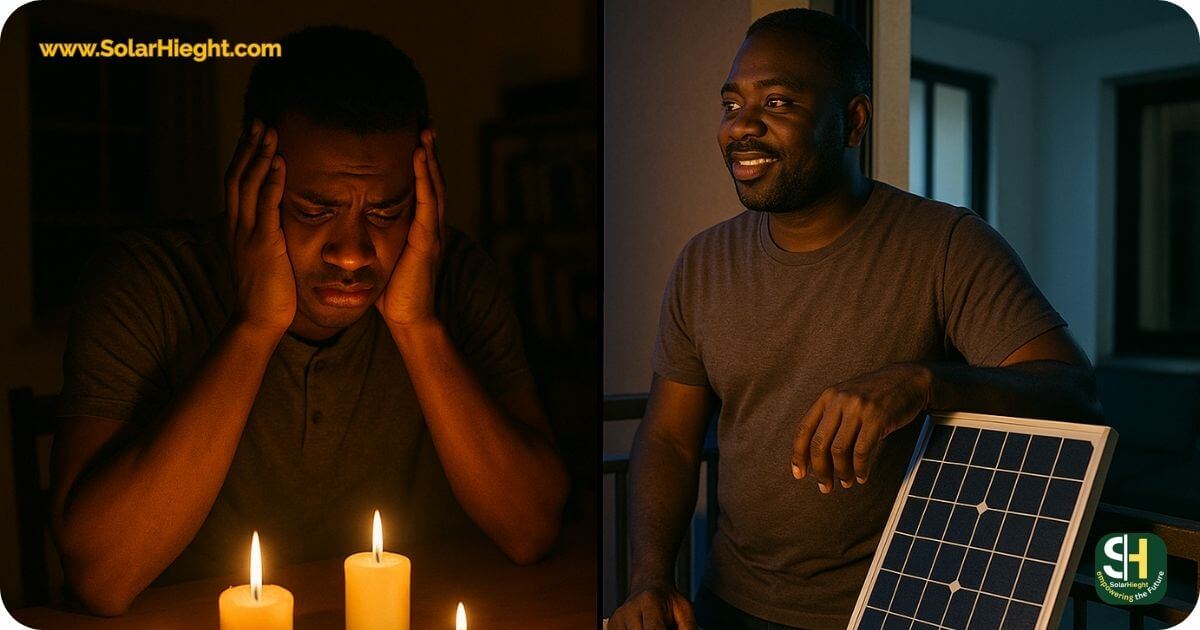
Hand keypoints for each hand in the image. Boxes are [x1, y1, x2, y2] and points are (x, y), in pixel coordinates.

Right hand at [224, 120, 295, 336]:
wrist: (258, 321)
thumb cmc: (267, 294)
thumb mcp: (263, 258)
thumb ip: (266, 237)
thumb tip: (277, 223)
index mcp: (236, 229)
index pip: (235, 184)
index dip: (242, 158)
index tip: (252, 136)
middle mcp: (236, 227)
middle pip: (237, 176)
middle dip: (247, 147)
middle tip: (258, 121)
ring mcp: (248, 234)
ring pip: (248, 185)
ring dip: (259, 155)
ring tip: (269, 131)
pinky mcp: (264, 244)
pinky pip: (266, 205)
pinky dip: (271, 181)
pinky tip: (279, 162)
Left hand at [377, 128, 445, 327]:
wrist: (408, 319)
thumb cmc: (393, 293)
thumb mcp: (383, 259)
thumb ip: (375, 241)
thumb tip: (353, 228)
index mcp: (420, 229)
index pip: (423, 188)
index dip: (421, 163)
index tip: (415, 138)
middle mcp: (430, 226)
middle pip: (433, 180)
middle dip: (429, 151)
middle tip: (425, 123)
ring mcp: (432, 232)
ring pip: (434, 185)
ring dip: (430, 157)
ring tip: (425, 131)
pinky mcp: (427, 240)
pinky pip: (427, 202)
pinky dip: (424, 177)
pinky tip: (419, 157)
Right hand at [608, 584, 695, 629]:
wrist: (649, 585)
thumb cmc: (668, 600)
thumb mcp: (685, 611)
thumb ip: (687, 628)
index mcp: (649, 602)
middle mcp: (630, 609)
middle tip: (664, 627)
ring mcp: (618, 618)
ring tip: (653, 627)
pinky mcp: (612, 625)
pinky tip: (642, 628)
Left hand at [791, 363, 931, 491]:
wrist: (908, 380)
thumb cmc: (876, 396)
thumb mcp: (847, 399)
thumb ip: (831, 419)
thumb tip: (815, 458)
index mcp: (827, 397)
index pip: (804, 429)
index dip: (798, 455)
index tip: (798, 474)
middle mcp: (839, 400)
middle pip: (819, 443)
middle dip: (819, 470)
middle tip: (824, 486)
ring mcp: (858, 408)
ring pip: (839, 450)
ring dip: (841, 472)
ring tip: (846, 482)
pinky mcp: (877, 417)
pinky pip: (862, 450)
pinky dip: (860, 468)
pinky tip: (862, 476)